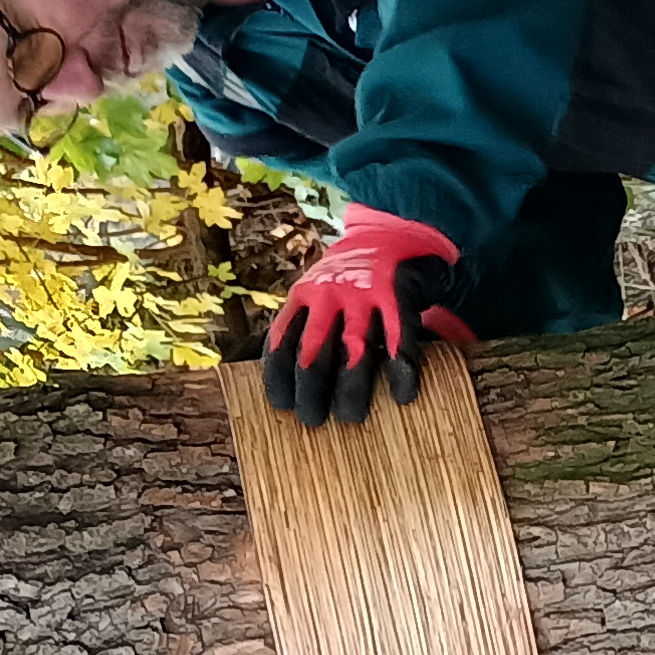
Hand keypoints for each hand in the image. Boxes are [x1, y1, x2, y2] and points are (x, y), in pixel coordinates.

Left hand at [264, 205, 477, 425]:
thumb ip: (295, 325)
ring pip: (353, 350)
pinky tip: (402, 394)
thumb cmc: (351, 278)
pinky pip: (400, 338)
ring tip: (351, 417)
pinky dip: (401, 370)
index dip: (278, 379)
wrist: (395, 232)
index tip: (282, 406)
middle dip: (310, 392)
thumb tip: (251, 368)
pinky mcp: (399, 294)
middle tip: (314, 421)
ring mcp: (364, 294)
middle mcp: (329, 295)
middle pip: (312, 352)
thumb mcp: (314, 291)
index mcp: (303, 297)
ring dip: (350, 389)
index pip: (280, 343)